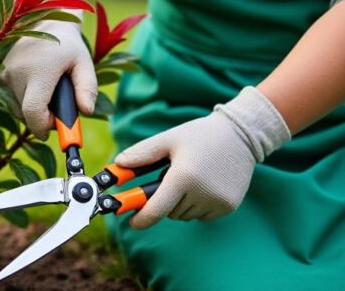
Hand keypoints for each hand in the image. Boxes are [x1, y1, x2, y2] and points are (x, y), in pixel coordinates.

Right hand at [1, 0, 96, 138]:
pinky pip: (12, 97)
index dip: (42, 127)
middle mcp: (17, 72)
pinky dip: (25, 98)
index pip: (32, 111)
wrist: (46, 21)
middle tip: (59, 106)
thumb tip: (86, 112)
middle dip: (43, 117)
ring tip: (49, 90)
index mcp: (39, 71)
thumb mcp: (85, 64)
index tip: (53, 131)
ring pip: (18, 107)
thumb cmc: (69, 46)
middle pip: (26, 113)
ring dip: (34, 107)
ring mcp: (6, 72)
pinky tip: (37, 84)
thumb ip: (88, 88)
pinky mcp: (1, 73)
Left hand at [115, 86, 290, 228]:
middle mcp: (202, 193)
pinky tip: (203, 184)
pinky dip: (197, 205)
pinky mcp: (229, 206)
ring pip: (185, 214)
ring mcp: (218, 202)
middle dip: (163, 200)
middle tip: (168, 178)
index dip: (142, 218)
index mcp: (183, 176)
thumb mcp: (168, 139)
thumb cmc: (199, 136)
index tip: (132, 222)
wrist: (241, 136)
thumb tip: (117, 165)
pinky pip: (202, 215)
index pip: (157, 209)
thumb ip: (141, 154)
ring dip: (180, 203)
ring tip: (188, 177)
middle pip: (170, 211)